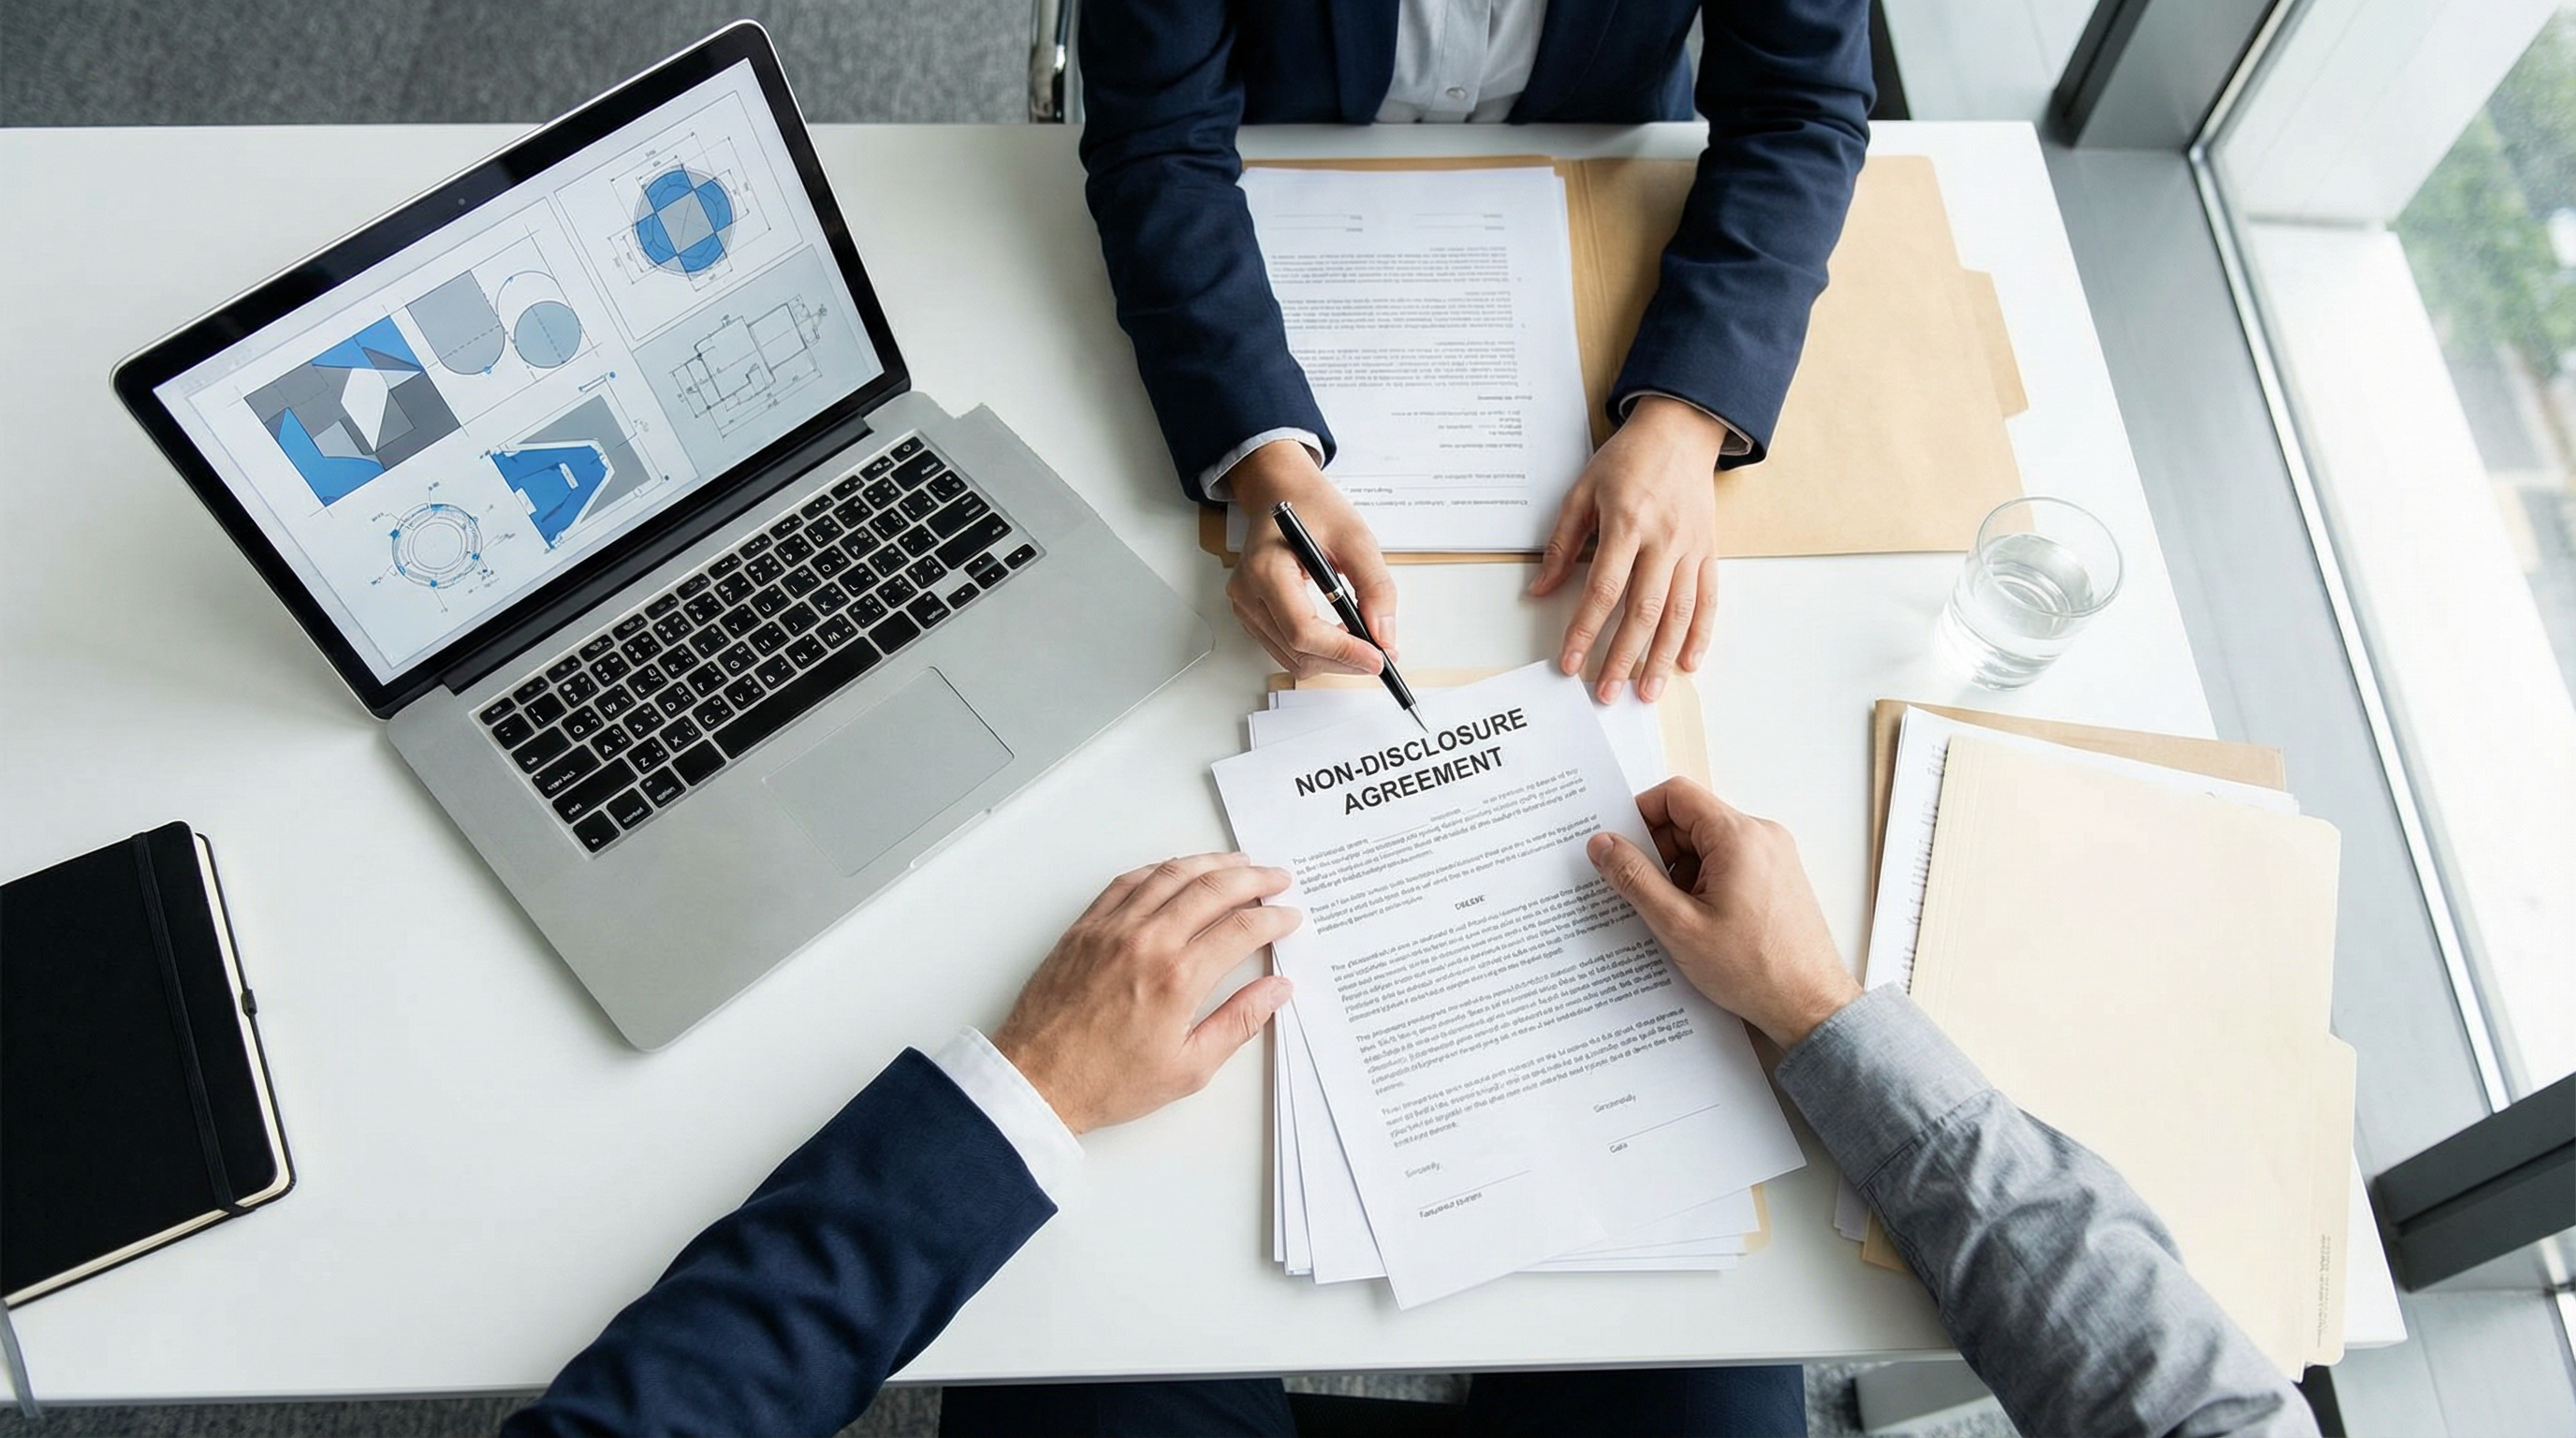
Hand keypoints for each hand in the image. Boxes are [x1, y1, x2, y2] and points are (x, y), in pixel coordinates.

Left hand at [992, 853, 1298, 1133]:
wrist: (1038, 1080)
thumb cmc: (1107, 1082)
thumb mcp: (1188, 1068)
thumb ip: (1238, 1022)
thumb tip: (1277, 990)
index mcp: (1178, 978)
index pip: (1241, 930)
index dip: (1273, 920)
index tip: (1288, 918)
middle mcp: (1147, 942)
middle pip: (1212, 889)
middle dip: (1253, 879)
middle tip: (1276, 878)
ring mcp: (1113, 929)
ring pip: (1171, 875)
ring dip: (1210, 863)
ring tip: (1237, 863)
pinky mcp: (1086, 928)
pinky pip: (1128, 882)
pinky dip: (1160, 869)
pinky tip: (1176, 869)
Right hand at [1226, 440, 1398, 678]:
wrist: (1281, 494)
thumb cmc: (1312, 508)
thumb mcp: (1355, 537)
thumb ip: (1375, 586)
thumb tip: (1383, 635)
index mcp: (1266, 568)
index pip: (1302, 629)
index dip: (1343, 651)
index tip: (1378, 657)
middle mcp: (1247, 592)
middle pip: (1298, 651)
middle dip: (1343, 660)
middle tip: (1381, 654)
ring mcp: (1244, 607)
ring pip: (1292, 659)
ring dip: (1332, 661)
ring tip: (1364, 645)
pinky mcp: (1250, 615)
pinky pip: (1284, 650)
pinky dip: (1317, 653)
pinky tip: (1340, 638)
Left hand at [1533, 396, 1723, 703]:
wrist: (1680, 430)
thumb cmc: (1628, 460)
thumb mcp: (1583, 491)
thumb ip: (1562, 544)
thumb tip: (1540, 589)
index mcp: (1628, 523)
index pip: (1604, 589)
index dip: (1586, 629)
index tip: (1571, 661)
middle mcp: (1664, 539)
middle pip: (1644, 609)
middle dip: (1624, 657)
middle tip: (1606, 693)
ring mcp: (1691, 547)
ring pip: (1678, 612)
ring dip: (1662, 657)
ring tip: (1647, 692)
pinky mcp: (1709, 550)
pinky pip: (1707, 598)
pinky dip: (1699, 634)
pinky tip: (1688, 663)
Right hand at [1585, 778, 1857, 1048]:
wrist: (1810, 1005)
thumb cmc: (1753, 970)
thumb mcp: (1678, 925)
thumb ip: (1634, 878)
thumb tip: (1602, 844)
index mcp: (1738, 836)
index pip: (1677, 795)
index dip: (1640, 815)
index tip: (1621, 847)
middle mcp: (1762, 836)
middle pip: (1691, 820)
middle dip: (1660, 852)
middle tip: (1643, 894)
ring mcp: (1774, 855)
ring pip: (1708, 844)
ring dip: (1682, 872)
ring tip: (1677, 918)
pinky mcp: (1778, 876)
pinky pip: (1729, 862)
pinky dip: (1705, 882)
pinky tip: (1699, 921)